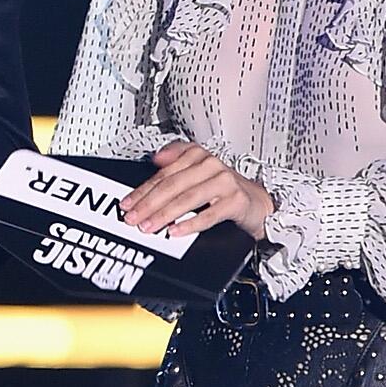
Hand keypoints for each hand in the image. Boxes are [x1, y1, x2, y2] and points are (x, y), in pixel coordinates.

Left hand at [121, 142, 272, 240]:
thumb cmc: (223, 189)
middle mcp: (210, 165)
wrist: (258, 202)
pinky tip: (175, 231)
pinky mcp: (236, 201)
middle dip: (149, 204)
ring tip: (149, 226)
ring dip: (165, 214)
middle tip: (133, 218)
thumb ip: (175, 163)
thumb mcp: (198, 172)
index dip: (142, 190)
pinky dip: (190, 224)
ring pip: (188, 198)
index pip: (163, 174)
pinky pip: (209, 214)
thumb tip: (154, 158)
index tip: (127, 204)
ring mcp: (224, 182)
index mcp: (197, 155)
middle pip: (173, 185)